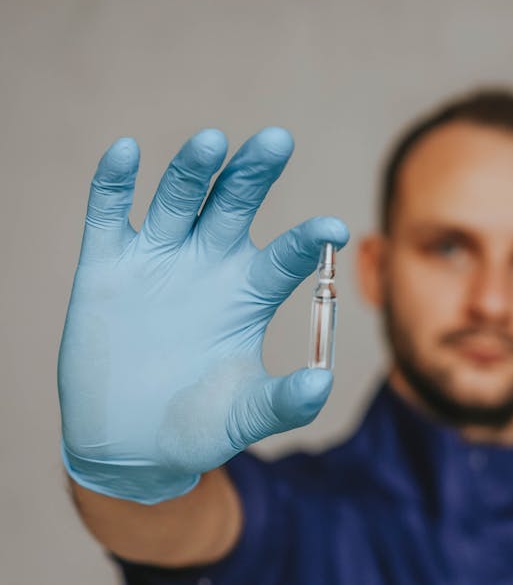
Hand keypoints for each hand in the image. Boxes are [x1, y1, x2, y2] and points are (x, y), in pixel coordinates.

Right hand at [57, 126, 348, 502]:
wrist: (129, 443)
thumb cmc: (198, 426)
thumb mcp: (244, 418)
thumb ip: (284, 402)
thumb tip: (324, 383)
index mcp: (250, 292)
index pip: (286, 255)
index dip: (307, 239)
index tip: (332, 228)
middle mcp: (209, 264)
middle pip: (235, 204)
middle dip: (254, 172)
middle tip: (277, 141)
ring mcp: (158, 259)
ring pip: (179, 199)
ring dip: (192, 169)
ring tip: (211, 142)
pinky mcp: (107, 265)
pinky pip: (110, 214)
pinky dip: (114, 183)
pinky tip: (124, 152)